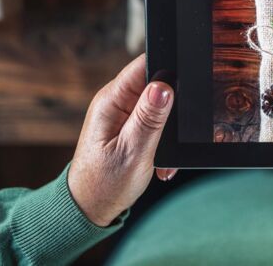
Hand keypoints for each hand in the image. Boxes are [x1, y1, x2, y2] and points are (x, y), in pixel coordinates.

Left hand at [67, 54, 177, 226]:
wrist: (89, 208)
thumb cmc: (104, 184)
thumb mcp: (133, 152)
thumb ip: (149, 118)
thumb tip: (163, 85)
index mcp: (112, 101)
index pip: (143, 65)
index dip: (167, 70)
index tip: (183, 90)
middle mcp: (115, 101)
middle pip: (155, 83)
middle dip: (171, 107)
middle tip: (171, 135)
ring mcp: (121, 113)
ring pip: (158, 105)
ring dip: (167, 129)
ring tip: (161, 153)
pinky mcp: (127, 126)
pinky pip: (153, 121)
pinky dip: (162, 140)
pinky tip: (159, 160)